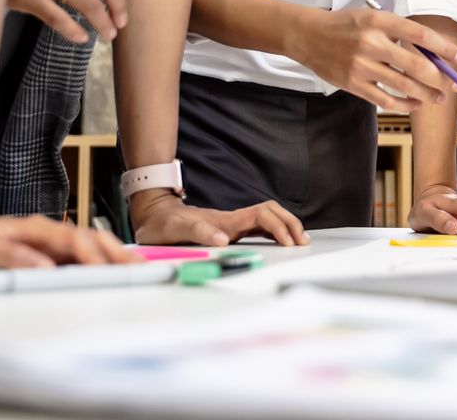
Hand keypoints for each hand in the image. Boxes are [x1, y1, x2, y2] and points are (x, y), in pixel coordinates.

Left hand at [0, 210, 140, 269]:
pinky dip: (104, 262)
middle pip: (89, 238)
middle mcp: (49, 232)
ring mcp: (53, 242)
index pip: (69, 239)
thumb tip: (44, 267)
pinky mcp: (54, 253)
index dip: (88, 252)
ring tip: (137, 270)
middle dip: (114, 252)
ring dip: (114, 256)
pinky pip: (84, 256)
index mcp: (34, 228)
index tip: (101, 268)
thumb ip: (11, 257)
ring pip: (91, 246)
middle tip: (136, 267)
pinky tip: (118, 271)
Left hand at [130, 191, 308, 246]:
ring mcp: (233, 223)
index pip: (261, 217)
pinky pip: (259, 226)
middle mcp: (233, 220)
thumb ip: (199, 232)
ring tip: (300, 241)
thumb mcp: (175, 229)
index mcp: (224, 221)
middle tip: (303, 243)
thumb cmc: (163, 223)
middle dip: (290, 225)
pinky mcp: (230, 228)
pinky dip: (275, 231)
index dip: (278, 228)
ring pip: (268, 218)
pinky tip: (281, 241)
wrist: (154, 214)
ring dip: (286, 226)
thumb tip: (223, 240)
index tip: (288, 244)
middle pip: (272, 213)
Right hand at [286, 8, 456, 111]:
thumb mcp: (373, 18)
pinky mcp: (353, 84)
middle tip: (454, 86)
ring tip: (438, 98)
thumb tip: (434, 56)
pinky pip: (385, 99)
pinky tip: (415, 104)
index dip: (444, 49)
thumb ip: (399, 34)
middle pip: (416, 65)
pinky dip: (404, 104)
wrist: (308, 35)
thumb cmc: (347, 26)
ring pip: (404, 85)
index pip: (420, 36)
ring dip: (426, 94)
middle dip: (441, 78)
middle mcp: (372, 42)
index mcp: (380, 21)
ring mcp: (361, 65)